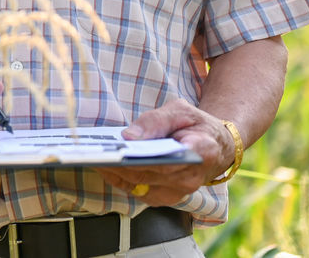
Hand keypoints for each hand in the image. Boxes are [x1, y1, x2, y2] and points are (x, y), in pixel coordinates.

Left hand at [93, 100, 237, 205]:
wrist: (217, 146)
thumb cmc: (197, 125)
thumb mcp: (180, 111)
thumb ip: (155, 121)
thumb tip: (128, 136)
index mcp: (200, 152)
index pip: (165, 162)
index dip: (136, 159)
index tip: (113, 150)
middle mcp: (190, 179)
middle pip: (146, 176)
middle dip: (116, 165)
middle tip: (92, 153)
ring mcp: (180, 192)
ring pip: (139, 187)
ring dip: (114, 174)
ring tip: (93, 158)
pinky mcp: (168, 197)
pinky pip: (140, 192)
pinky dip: (121, 180)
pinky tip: (105, 166)